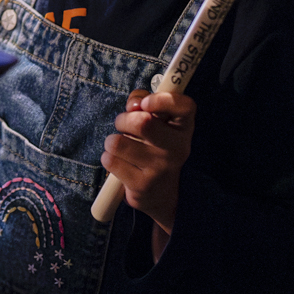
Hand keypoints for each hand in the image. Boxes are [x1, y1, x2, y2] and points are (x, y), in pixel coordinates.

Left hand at [102, 88, 195, 231]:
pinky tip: (119, 163)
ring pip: (118, 142)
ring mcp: (161, 168)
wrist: (160, 193)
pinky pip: (110, 160)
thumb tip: (133, 105)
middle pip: (143, 123)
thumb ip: (142, 102)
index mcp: (183, 128)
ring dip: (112, 141)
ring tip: (120, 146)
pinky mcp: (142, 185)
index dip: (163, 100)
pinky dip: (108, 157)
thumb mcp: (155, 121)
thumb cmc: (153, 146)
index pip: (185, 106)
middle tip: (123, 126)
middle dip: (123, 120)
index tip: (145, 103)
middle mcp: (177, 148)